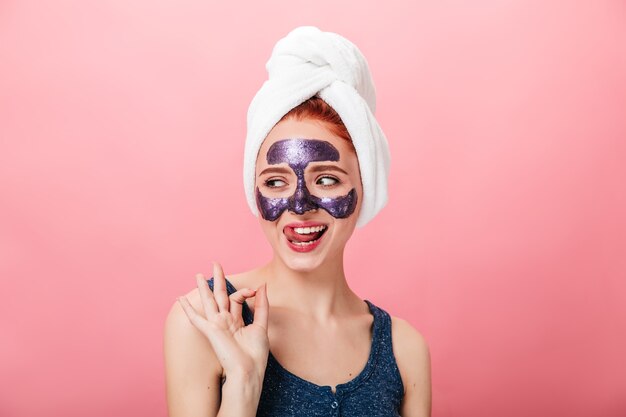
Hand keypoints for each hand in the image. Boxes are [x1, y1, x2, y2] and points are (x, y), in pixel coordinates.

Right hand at [177, 262, 268, 381]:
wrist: (248, 371)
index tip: (255, 290)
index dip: (246, 291)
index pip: (237, 298)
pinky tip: (180, 299)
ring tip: (197, 275)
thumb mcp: (261, 325)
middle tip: (216, 264)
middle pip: (220, 295)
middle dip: (218, 280)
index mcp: (236, 321)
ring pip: (209, 301)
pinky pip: (197, 318)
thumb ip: (261, 304)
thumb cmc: (255, 354)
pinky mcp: (211, 331)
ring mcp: (217, 325)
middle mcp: (225, 321)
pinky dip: (188, 308)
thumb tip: (262, 285)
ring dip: (203, 288)